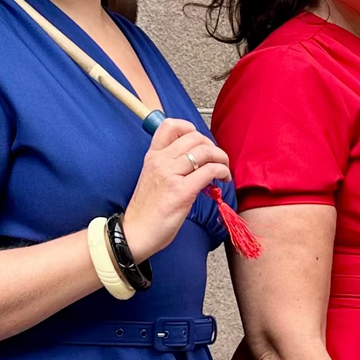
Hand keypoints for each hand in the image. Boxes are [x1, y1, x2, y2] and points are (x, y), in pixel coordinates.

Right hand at [122, 118, 230, 262]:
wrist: (135, 233)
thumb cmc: (145, 212)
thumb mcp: (152, 179)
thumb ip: (169, 167)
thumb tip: (194, 163)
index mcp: (153, 156)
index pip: (170, 125)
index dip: (189, 128)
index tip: (200, 142)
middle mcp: (161, 161)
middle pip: (194, 137)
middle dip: (212, 145)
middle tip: (217, 159)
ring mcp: (171, 175)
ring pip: (205, 151)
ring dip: (221, 158)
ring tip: (223, 169)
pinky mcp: (182, 191)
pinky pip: (210, 170)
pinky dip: (222, 171)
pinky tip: (223, 179)